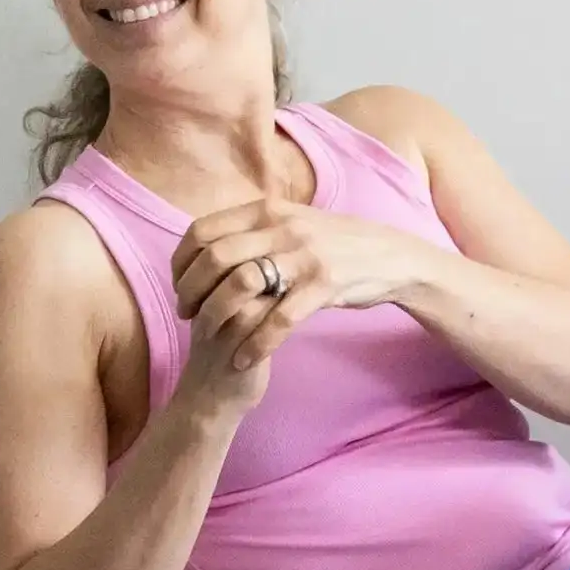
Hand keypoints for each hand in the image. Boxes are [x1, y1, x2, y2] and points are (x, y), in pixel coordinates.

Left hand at [169, 197, 426, 376]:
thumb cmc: (337, 244)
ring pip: (241, 284)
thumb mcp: (294, 222)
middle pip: (214, 257)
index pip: (203, 230)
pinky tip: (244, 359)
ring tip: (207, 336)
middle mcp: (281, 227)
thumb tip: (216, 241)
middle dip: (191, 290)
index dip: (181, 261)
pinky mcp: (324, 286)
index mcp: (267, 210)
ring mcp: (303, 256)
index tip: (177, 285)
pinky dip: (257, 343)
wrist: (391, 256)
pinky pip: (279, 318)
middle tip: (186, 314)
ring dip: (217, 315)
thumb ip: (257, 229)